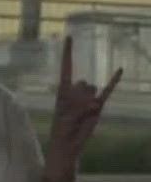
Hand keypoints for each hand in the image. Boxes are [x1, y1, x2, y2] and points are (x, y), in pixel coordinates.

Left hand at [43, 35, 119, 181]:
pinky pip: (108, 90)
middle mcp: (76, 90)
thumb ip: (77, 108)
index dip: (68, 53)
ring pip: (92, 90)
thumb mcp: (64, 118)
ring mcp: (88, 97)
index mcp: (63, 90)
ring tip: (81, 118)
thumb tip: (94, 103)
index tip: (69, 36)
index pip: (66, 68)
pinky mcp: (98, 106)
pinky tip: (120, 70)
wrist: (69, 145)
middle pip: (82, 84)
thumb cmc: (61, 131)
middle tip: (72, 115)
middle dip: (79, 98)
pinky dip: (114, 81)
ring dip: (87, 104)